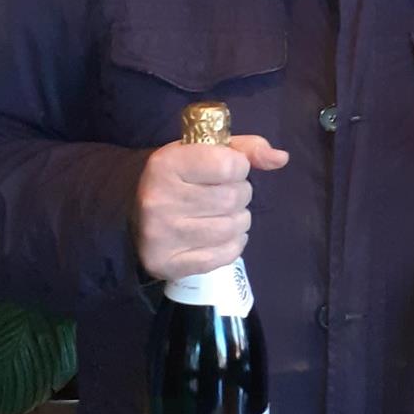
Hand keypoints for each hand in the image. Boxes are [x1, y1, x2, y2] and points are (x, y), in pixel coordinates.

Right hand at [132, 133, 288, 282]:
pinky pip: (225, 255)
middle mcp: (160, 199)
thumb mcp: (204, 151)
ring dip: (239, 221)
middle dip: (241, 195)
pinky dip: (233, 245)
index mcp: (167, 164)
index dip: (238, 167)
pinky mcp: (168, 264)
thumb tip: (281, 158)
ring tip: (223, 215)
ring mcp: (162, 235)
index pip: (232, 165)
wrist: (132, 210)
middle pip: (235, 198)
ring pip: (233, 227)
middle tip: (225, 195)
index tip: (226, 170)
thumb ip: (244, 149)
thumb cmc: (179, 176)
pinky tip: (220, 236)